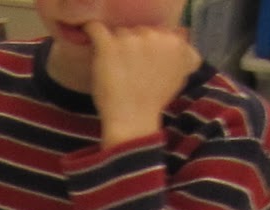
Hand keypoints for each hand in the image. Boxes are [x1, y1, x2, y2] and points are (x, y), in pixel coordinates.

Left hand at [86, 21, 200, 148]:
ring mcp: (131, 40)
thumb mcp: (178, 77)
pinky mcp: (109, 47)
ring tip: (115, 71)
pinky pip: (95, 29)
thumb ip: (180, 55)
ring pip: (118, 33)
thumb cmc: (153, 102)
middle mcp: (155, 36)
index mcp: (174, 42)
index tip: (141, 63)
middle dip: (132, 47)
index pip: (156, 32)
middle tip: (128, 70)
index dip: (146, 47)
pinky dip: (90, 31)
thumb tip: (179, 37)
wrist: (133, 121)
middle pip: (137, 31)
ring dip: (114, 47)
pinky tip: (89, 36)